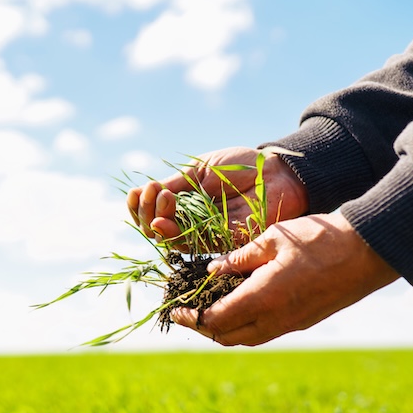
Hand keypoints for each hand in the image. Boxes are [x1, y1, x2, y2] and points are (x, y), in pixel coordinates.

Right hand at [126, 147, 309, 240]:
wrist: (275, 172)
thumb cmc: (240, 167)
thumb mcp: (199, 170)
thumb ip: (174, 184)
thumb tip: (143, 193)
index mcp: (184, 204)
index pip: (153, 212)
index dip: (140, 206)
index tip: (137, 191)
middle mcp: (191, 222)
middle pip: (155, 229)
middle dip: (145, 212)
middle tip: (152, 192)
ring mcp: (203, 234)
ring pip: (168, 239)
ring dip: (156, 220)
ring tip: (163, 199)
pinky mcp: (218, 245)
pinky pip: (189, 245)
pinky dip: (172, 233)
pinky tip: (165, 218)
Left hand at [171, 213, 399, 345]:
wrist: (369, 251)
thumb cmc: (320, 238)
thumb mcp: (273, 238)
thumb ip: (239, 257)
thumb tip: (212, 270)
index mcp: (263, 299)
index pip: (215, 320)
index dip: (191, 317)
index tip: (176, 309)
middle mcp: (274, 319)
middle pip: (226, 336)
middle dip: (202, 327)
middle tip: (187, 312)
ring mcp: (290, 324)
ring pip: (245, 338)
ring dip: (223, 330)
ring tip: (208, 311)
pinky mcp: (302, 322)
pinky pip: (263, 333)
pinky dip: (243, 327)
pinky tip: (237, 307)